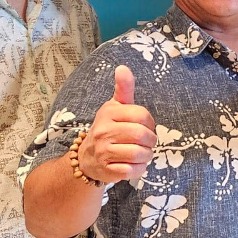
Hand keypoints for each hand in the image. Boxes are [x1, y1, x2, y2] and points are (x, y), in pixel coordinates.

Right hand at [77, 66, 156, 183]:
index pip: (142, 115)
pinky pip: (132, 170)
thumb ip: (124, 89)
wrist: (87, 157)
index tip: (146, 127)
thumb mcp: (115, 107)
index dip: (150, 123)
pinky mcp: (107, 170)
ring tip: (141, 153)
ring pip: (139, 154)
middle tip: (147, 143)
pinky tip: (133, 164)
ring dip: (146, 156)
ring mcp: (104, 151)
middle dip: (151, 141)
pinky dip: (139, 169)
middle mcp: (103, 131)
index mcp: (109, 112)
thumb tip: (123, 68)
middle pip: (142, 136)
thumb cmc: (108, 129)